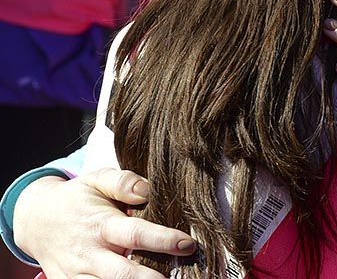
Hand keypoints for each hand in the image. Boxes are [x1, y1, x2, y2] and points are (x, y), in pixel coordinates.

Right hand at [12, 168, 196, 278]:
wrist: (36, 220)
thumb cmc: (77, 198)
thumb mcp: (97, 179)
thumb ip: (123, 182)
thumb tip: (147, 190)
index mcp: (101, 225)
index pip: (136, 235)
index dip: (164, 241)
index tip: (188, 244)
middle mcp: (90, 253)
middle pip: (123, 274)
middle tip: (180, 274)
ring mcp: (78, 274)